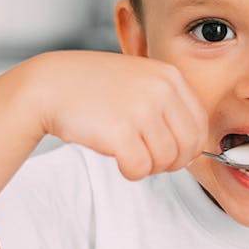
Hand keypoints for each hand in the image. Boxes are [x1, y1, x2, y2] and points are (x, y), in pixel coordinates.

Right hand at [23, 51, 207, 179]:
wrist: (48, 84)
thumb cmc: (91, 87)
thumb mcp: (139, 80)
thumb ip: (168, 105)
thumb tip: (195, 146)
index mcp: (169, 76)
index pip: (200, 124)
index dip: (189, 147)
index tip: (173, 153)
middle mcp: (160, 90)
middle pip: (188, 146)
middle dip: (172, 162)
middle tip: (151, 160)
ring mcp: (141, 110)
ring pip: (165, 160)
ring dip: (149, 167)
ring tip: (130, 155)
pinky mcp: (120, 132)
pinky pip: (141, 168)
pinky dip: (131, 172)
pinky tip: (118, 160)